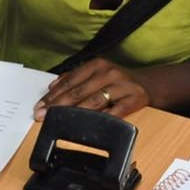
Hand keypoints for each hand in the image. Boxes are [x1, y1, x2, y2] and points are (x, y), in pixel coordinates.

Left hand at [33, 57, 151, 119]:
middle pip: (79, 91)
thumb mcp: (97, 73)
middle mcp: (109, 73)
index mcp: (97, 65)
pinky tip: (89, 125)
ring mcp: (122, 86)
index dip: (53, 95)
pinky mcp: (134, 99)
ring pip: (94, 101)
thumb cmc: (117, 81)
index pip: (69, 81)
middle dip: (58, 105)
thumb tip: (52, 87)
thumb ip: (74, 78)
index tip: (40, 106)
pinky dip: (101, 118)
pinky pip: (115, 111)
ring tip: (60, 120)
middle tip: (43, 115)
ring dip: (75, 112)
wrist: (149, 84)